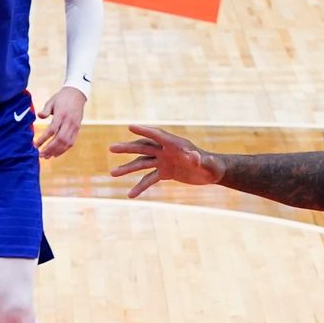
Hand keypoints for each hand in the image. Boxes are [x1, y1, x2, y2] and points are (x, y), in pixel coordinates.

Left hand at [35, 87, 85, 159]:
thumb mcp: (52, 101)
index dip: (43, 139)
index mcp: (61, 114)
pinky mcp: (77, 129)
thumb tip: (39, 116)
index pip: (52, 130)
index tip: (35, 145)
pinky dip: (64, 150)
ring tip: (47, 157)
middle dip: (50, 148)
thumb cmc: (61, 98)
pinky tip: (56, 154)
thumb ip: (46, 110)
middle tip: (40, 155)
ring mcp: (74, 126)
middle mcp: (69, 122)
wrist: (77, 94)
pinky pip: (71, 142)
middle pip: (59, 139)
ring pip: (66, 142)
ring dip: (56, 151)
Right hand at [108, 125, 222, 197]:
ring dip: (127, 168)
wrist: (211, 172)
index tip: (130, 127)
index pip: (157, 135)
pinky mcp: (164, 172)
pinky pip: (149, 179)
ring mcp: (163, 161)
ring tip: (112, 173)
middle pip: (143, 147)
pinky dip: (140, 186)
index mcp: (175, 144)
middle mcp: (165, 151)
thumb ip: (199, 160)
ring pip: (142, 163)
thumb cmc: (211, 165)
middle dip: (128, 148)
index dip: (144, 131)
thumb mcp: (207, 163)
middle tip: (112, 148)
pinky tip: (130, 195)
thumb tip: (194, 157)